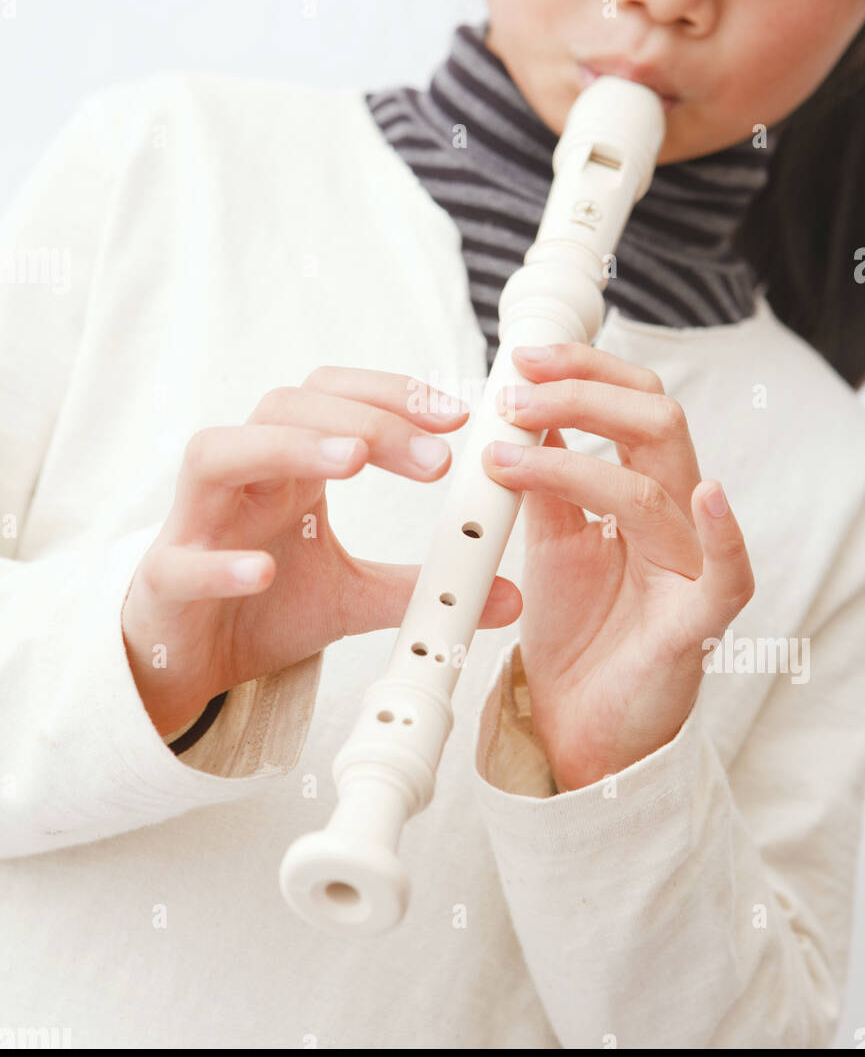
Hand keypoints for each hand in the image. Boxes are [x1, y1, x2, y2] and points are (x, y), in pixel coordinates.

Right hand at [123, 367, 521, 736]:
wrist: (188, 662)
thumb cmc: (263, 605)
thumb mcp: (352, 592)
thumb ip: (419, 584)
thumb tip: (506, 594)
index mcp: (288, 467)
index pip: (334, 396)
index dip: (392, 395)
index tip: (458, 417)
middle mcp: (241, 477)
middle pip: (287, 408)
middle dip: (363, 419)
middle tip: (435, 460)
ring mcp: (196, 524)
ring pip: (218, 455)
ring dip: (287, 448)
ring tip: (350, 463)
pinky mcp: (166, 581)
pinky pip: (182, 562)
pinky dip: (221, 561)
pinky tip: (262, 569)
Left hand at [481, 342, 754, 790]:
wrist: (575, 723)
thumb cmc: (576, 631)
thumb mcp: (551, 541)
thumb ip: (546, 482)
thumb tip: (526, 411)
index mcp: (645, 491)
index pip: (633, 405)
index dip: (584, 372)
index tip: (522, 359)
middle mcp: (677, 518)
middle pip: (656, 422)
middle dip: (583, 394)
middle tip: (515, 394)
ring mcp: (691, 566)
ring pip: (659, 486)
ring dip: (576, 460)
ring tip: (508, 451)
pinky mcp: (697, 624)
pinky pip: (728, 575)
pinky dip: (724, 535)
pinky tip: (707, 498)